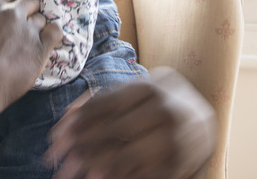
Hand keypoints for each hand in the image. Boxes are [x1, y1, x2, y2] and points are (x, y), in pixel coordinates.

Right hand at [0, 0, 63, 114]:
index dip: (10, 0)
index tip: (7, 11)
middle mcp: (11, 14)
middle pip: (29, 2)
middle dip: (26, 10)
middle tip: (19, 26)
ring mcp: (27, 32)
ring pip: (41, 19)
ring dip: (36, 26)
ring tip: (28, 40)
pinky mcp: (40, 52)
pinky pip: (55, 33)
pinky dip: (53, 34)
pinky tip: (46, 41)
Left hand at [44, 67, 216, 178]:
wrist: (203, 119)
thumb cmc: (156, 102)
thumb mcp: (132, 93)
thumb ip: (101, 100)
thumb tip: (66, 117)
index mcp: (149, 87)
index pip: (104, 105)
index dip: (76, 121)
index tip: (53, 138)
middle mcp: (164, 110)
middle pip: (112, 131)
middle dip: (80, 147)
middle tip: (57, 161)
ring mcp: (175, 138)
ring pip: (126, 156)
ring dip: (94, 166)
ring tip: (71, 173)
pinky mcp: (180, 163)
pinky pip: (142, 175)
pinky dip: (117, 178)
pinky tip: (97, 178)